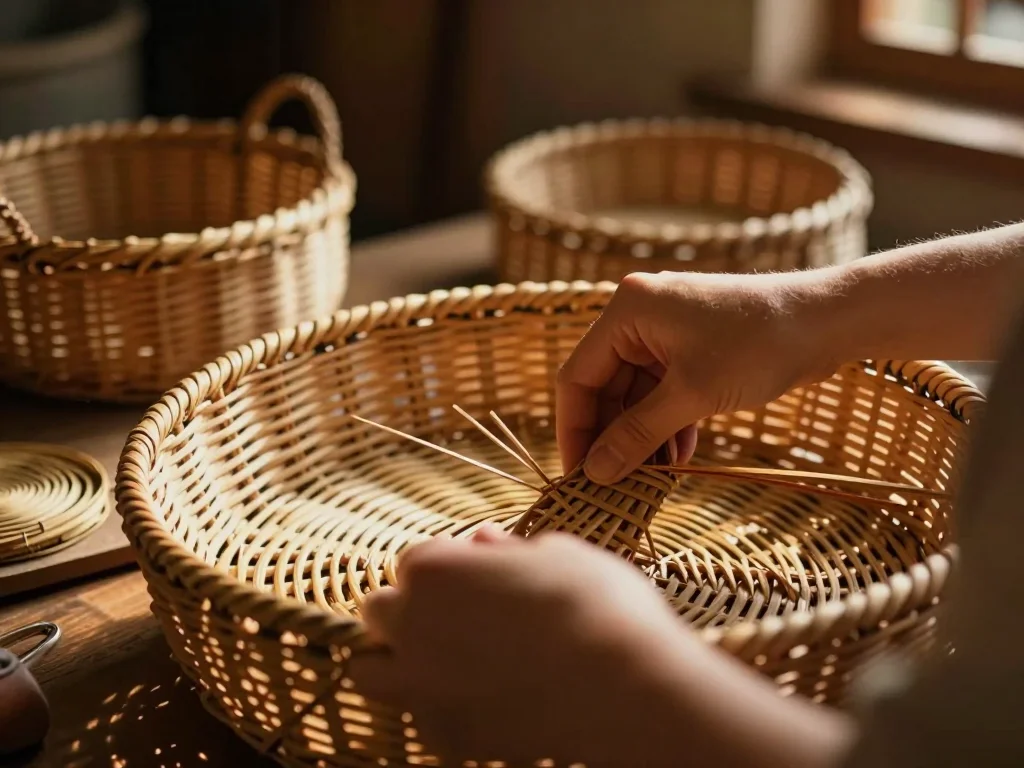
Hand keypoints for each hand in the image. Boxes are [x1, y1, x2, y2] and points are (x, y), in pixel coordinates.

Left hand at [346, 527, 701, 765]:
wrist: (626, 687)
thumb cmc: (597, 604)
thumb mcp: (558, 554)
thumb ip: (507, 549)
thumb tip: (483, 541)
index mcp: (434, 569)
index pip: (413, 561)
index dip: (448, 567)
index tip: (477, 577)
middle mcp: (412, 625)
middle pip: (380, 611)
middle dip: (410, 611)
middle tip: (460, 619)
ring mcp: (421, 686)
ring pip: (371, 672)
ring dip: (396, 662)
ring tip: (443, 662)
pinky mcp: (444, 735)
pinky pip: (418, 717)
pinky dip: (437, 708)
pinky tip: (479, 700)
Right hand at [557, 270, 837, 482]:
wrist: (828, 321)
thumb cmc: (759, 346)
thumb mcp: (692, 395)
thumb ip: (638, 435)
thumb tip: (596, 473)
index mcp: (627, 311)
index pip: (578, 376)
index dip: (575, 429)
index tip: (578, 476)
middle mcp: (639, 315)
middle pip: (604, 386)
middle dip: (611, 436)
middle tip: (613, 484)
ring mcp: (666, 331)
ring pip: (635, 393)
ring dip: (641, 435)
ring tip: (649, 478)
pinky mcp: (691, 347)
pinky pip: (663, 390)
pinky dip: (666, 423)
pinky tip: (678, 458)